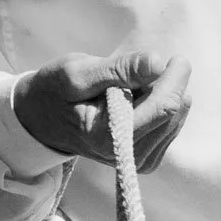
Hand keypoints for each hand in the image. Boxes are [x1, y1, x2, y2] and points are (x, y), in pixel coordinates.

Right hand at [12, 51, 192, 172]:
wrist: (44, 120)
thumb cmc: (56, 92)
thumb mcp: (78, 72)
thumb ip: (119, 69)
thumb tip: (158, 62)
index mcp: (109, 137)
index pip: (162, 107)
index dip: (174, 80)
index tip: (176, 58)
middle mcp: (128, 156)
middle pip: (172, 113)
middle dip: (165, 85)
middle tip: (141, 69)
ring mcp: (139, 161)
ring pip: (175, 119)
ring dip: (160, 96)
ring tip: (129, 88)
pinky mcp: (147, 159)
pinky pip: (170, 126)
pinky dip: (159, 107)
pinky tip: (137, 101)